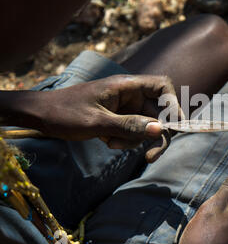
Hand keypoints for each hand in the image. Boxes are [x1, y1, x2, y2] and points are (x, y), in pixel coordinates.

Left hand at [35, 74, 182, 161]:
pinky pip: (133, 131)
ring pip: (146, 125)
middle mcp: (129, 95)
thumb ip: (129, 125)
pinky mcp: (118, 118)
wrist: (39, 116)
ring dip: (136, 140)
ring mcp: (124, 107)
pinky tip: (108, 142)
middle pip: (158, 112)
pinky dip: (126, 140)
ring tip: (113, 144)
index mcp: (126, 86)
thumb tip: (160, 130)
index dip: (172, 104)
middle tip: (151, 157)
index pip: (162, 87)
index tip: (172, 127)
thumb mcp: (97, 122)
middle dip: (155, 134)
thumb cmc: (64, 113)